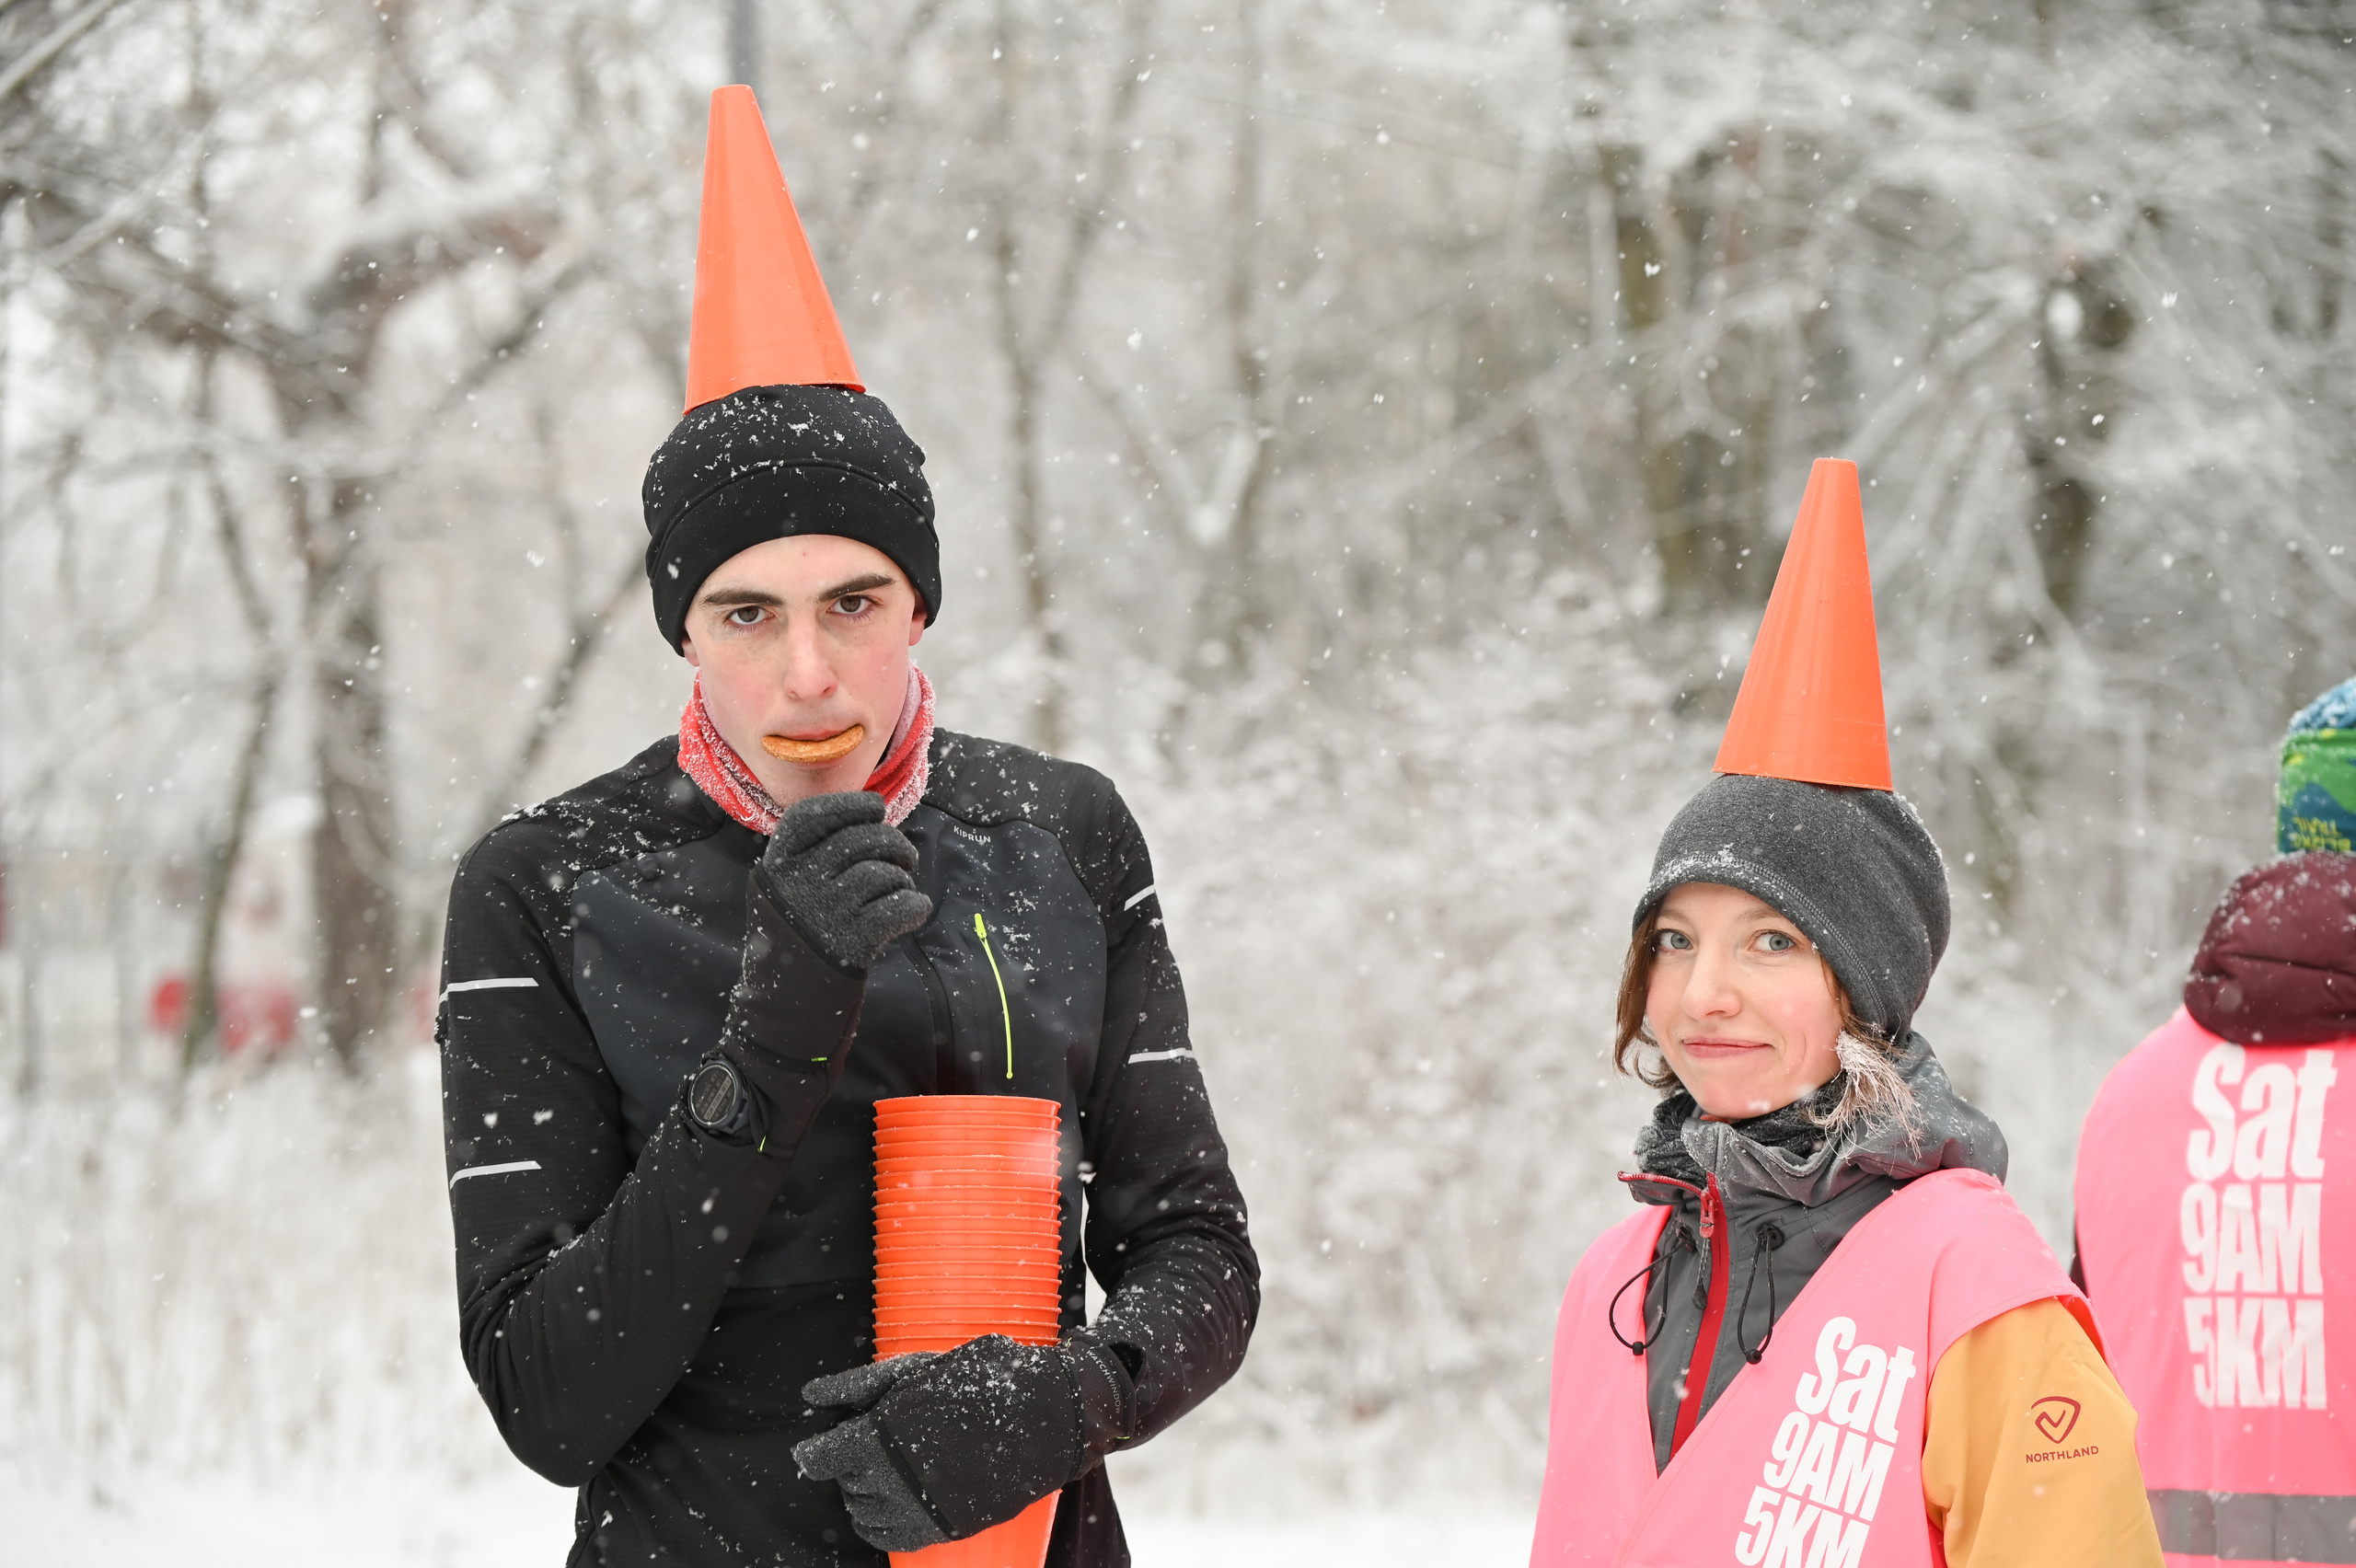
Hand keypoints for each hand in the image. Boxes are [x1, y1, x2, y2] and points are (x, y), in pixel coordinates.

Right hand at [758, 791, 931, 970]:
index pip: (811, 816)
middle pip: (858, 840)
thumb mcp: (786, 885)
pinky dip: (915, 905)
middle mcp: (799, 883)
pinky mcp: (852, 941)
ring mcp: (826, 911)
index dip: (849, 805)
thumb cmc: (799, 928)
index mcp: (779, 863)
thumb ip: (816, 850)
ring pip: (881, 873)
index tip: (876, 809)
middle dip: (893, 843)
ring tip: (901, 890)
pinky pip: (899, 908)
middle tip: (906, 858)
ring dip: (902, 879)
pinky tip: (915, 909)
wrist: (790, 994)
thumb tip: (873, 817)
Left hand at [794, 1335, 1134, 1548]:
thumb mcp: (914, 1370)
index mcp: (881, 1437)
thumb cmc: (977, 1383)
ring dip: (867, 1491)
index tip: (819, 1446)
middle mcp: (893, 1481)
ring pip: (862, 1512)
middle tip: (881, 1438)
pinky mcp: (941, 1529)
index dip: (817, 1451)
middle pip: (844, 1483)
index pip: (821, 1459)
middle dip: (853, 1461)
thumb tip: (811, 1395)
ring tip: (895, 1464)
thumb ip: (858, 1386)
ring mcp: (918, 1510)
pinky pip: (888, 1538)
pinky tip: (900, 1495)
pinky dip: (883, 1521)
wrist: (1045, 1418)